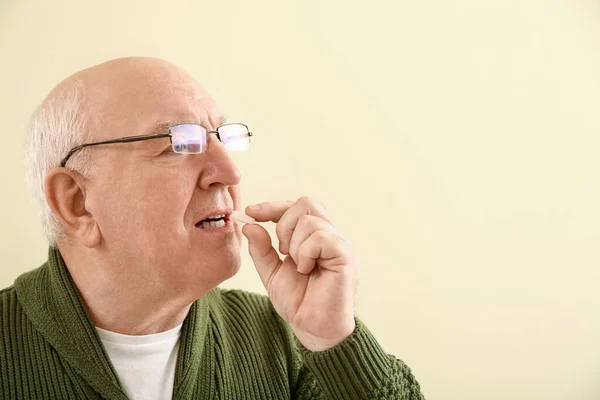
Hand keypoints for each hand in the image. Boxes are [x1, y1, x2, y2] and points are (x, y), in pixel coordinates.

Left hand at [242, 196, 356, 350]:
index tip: (250, 212)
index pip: (296, 206)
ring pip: (309, 220)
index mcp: (314, 235)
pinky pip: (320, 237)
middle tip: (282, 251)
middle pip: (305, 203)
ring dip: (294, 245)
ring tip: (299, 266)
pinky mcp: (345, 254)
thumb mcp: (271, 272)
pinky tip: (307, 269)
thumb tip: (248, 224)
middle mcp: (329, 234)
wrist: (312, 328)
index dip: (272, 206)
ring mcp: (339, 243)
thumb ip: (261, 248)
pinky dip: (305, 253)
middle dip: (283, 223)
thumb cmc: (299, 301)